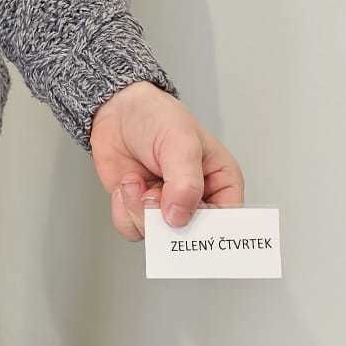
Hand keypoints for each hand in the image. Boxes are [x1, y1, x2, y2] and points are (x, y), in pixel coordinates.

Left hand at [90, 81, 244, 240]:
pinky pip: (132, 229)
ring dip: (140, 210)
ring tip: (137, 181)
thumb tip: (179, 216)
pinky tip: (127, 184)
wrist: (118, 109)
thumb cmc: (158, 117)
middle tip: (153, 194)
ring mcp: (167, 207)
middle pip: (189, 235)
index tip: (186, 223)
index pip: (226, 220)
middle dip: (164, 219)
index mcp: (221, 182)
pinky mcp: (141, 210)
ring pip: (157, 236)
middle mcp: (196, 199)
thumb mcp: (181, 141)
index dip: (209, 229)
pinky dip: (124, 209)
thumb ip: (186, 181)